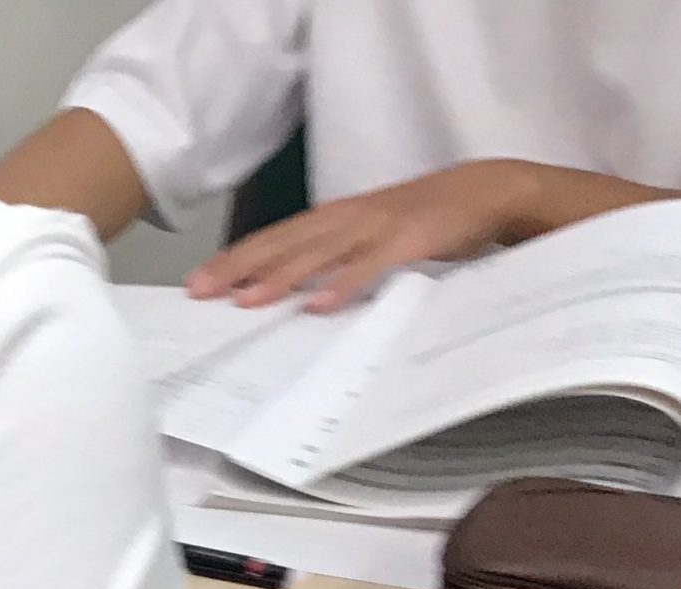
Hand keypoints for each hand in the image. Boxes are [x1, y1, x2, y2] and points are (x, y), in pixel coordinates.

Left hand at [187, 160, 544, 312]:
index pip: (273, 239)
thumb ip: (330, 258)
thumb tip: (287, 291)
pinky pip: (371, 265)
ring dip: (280, 277)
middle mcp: (345, 218)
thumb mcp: (366, 236)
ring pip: (318, 253)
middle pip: (282, 243)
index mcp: (332, 218)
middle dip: (239, 267)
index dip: (234, 259)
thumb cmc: (418, 219)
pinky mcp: (409, 240)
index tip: (195, 284)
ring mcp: (376, 227)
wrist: (485, 190)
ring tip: (245, 300)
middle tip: (200, 293)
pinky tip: (318, 306)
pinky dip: (344, 284)